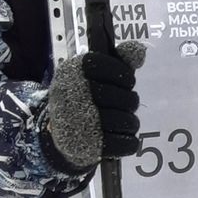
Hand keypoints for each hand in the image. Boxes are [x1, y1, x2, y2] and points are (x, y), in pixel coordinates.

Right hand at [42, 41, 146, 168]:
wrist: (57, 132)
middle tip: (124, 104)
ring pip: (126, 121)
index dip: (125, 76)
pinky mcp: (87, 147)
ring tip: (124, 121)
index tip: (124, 82)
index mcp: (72, 71)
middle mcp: (72, 94)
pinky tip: (123, 137)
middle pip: (122, 97)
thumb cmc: (82, 97)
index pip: (110, 68)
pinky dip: (129, 142)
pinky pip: (125, 143)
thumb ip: (118, 61)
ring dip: (130, 122)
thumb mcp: (94, 75)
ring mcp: (78, 122)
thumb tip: (140, 51)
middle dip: (129, 101)